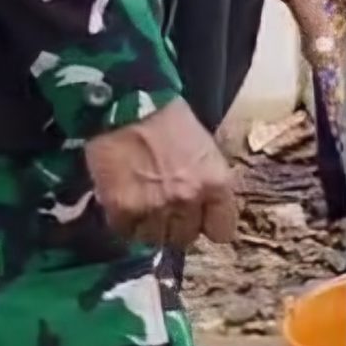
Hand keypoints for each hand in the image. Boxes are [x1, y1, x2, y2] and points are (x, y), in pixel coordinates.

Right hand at [85, 100, 237, 250]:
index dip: (208, 227)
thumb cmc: (171, 123)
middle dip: (176, 227)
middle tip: (165, 211)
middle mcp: (189, 199)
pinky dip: (124, 222)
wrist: (129, 106)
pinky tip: (125, 204)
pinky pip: (126, 231)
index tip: (199, 222)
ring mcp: (156, 206)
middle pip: (185, 238)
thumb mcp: (206, 151)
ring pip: (155, 239)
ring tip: (143, 207)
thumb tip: (204, 212)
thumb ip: (208, 184)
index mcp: (216, 183)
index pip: (222, 231)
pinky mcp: (123, 208)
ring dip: (148, 227)